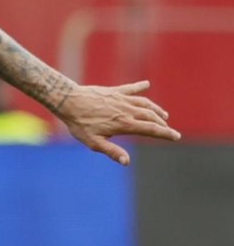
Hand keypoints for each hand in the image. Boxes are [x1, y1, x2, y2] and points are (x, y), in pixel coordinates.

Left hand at [54, 80, 179, 164]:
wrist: (68, 101)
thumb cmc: (79, 124)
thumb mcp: (94, 142)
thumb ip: (112, 151)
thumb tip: (127, 162)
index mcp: (124, 124)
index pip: (151, 129)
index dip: (166, 133)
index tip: (176, 137)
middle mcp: (127, 110)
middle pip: (151, 116)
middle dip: (162, 124)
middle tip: (169, 130)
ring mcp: (121, 99)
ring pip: (145, 103)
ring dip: (156, 109)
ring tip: (163, 114)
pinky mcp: (114, 91)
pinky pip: (130, 88)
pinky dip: (139, 86)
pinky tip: (146, 84)